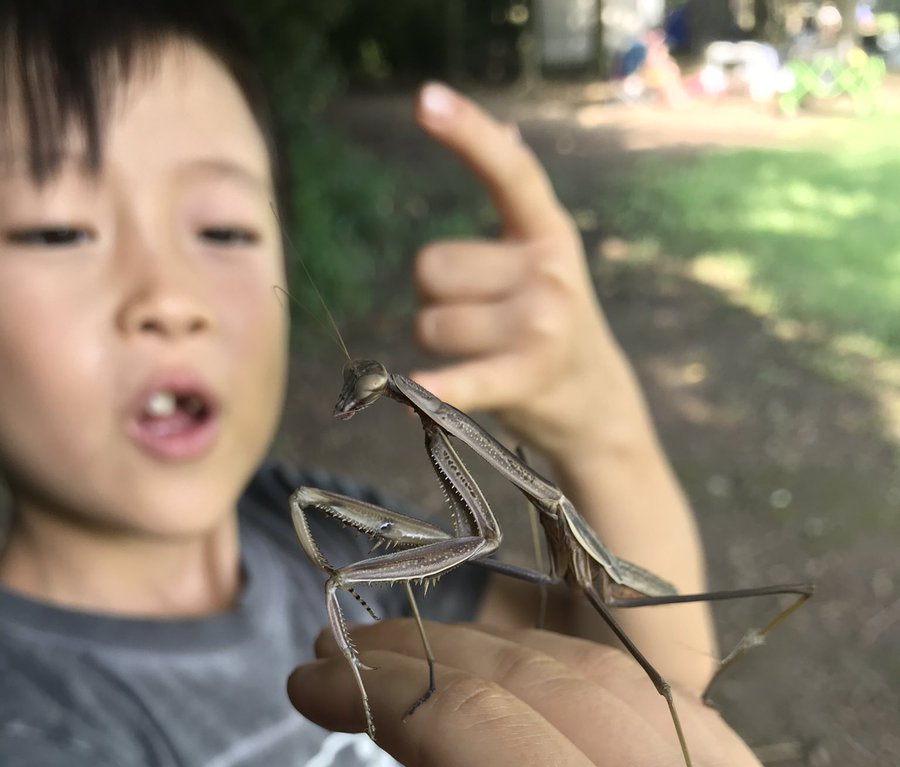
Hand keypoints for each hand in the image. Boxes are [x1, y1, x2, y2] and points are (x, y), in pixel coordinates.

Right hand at [250, 622, 857, 766]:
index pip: (481, 725)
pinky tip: (516, 716)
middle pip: (552, 681)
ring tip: (412, 682)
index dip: (374, 684)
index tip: (304, 686)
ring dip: (505, 662)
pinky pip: (674, 724)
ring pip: (620, 683)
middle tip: (340, 671)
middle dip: (430, 658)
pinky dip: (579, 696)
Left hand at [411, 84, 645, 463]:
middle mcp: (547, 272)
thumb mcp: (547, 256)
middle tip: (477, 318)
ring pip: (429, 324)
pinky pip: (463, 378)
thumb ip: (518, 204)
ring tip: (481, 352)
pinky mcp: (524, 379)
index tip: (426, 99)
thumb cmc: (554, 324)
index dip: (467, 133)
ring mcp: (539, 327)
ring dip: (437, 342)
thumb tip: (503, 129)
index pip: (508, 170)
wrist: (596, 404)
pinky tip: (417, 389)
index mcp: (548, 234)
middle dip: (436, 296)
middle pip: (430, 268)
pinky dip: (440, 386)